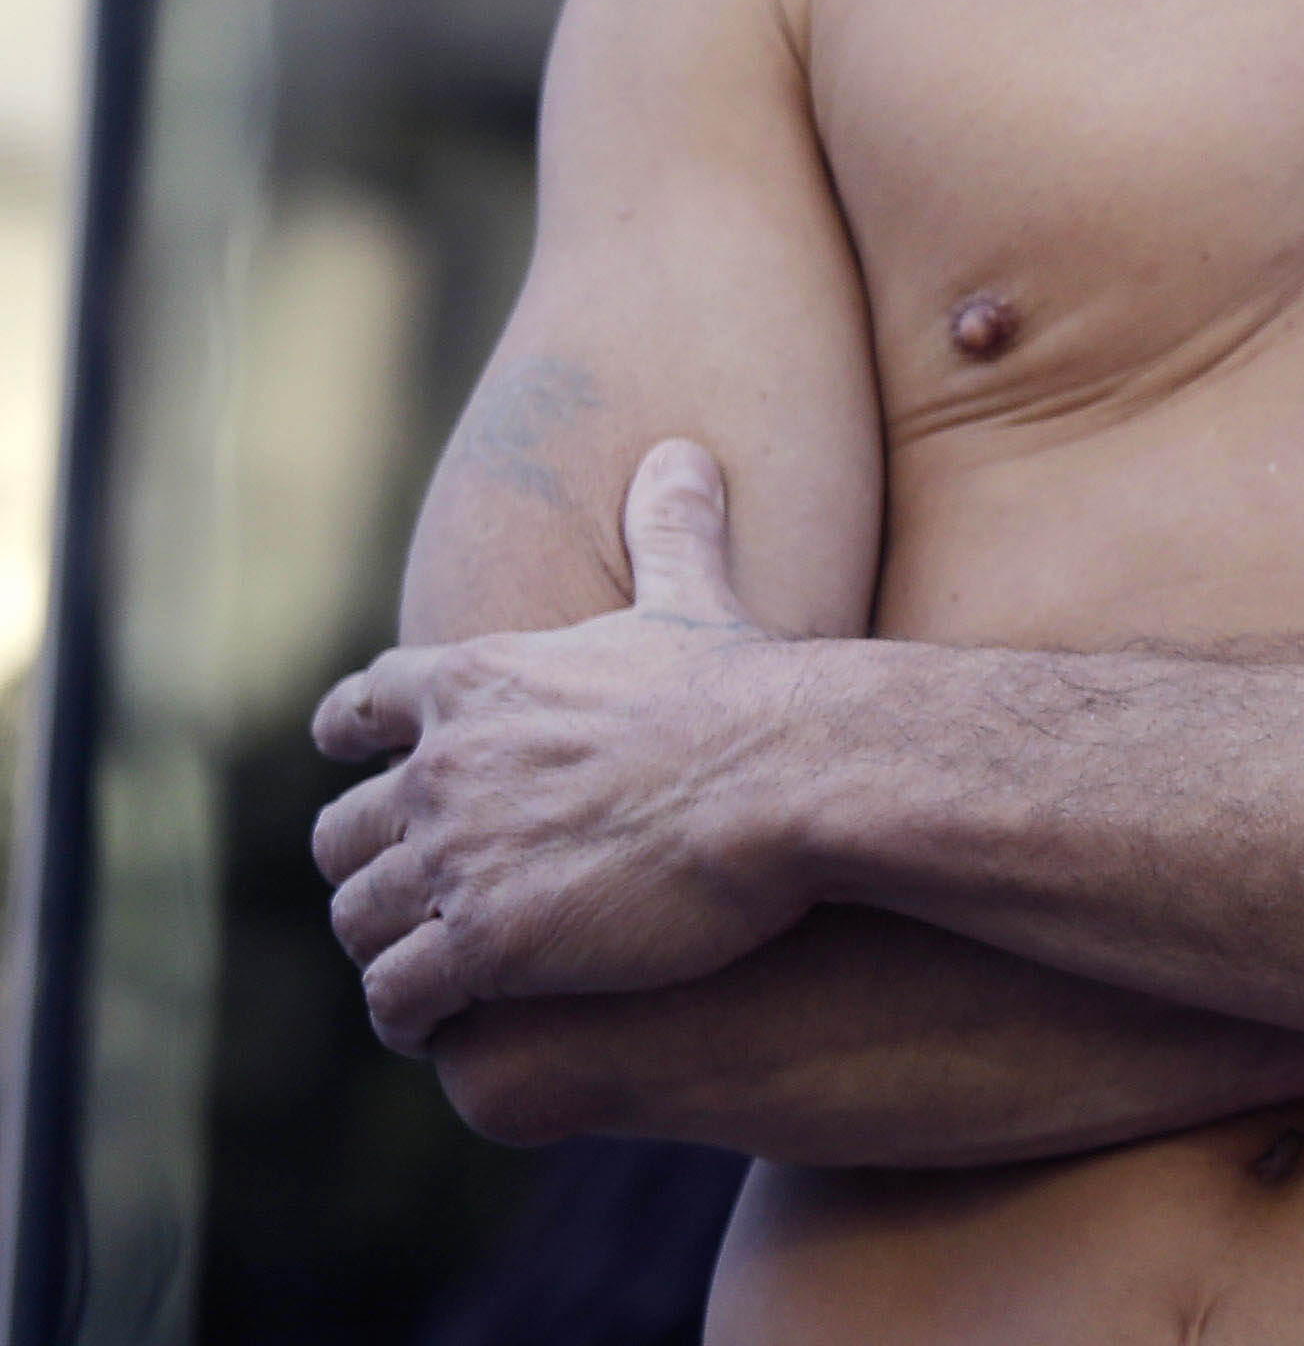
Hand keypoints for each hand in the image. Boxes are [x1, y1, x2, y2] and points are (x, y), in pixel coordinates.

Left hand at [309, 439, 823, 1051]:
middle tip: (407, 895)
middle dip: (367, 866)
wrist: (787, 776)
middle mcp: (441, 768)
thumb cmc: (746, 690)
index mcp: (476, 683)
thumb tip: (680, 452)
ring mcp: (455, 857)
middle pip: (343, 834)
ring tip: (420, 974)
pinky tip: (437, 1024)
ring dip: (384, 947)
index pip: (360, 710)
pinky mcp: (483, 940)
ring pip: (360, 920)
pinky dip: (408, 1014)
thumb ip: (671, 528)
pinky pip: (398, 994)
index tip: (351, 761)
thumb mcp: (693, 597)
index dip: (349, 740)